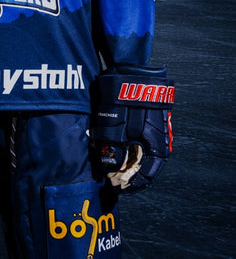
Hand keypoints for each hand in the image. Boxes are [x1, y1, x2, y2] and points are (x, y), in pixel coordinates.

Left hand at [91, 64, 173, 192]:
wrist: (132, 74)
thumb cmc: (126, 102)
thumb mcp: (116, 128)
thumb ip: (113, 151)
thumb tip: (110, 169)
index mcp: (157, 148)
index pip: (147, 176)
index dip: (130, 186)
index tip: (115, 189)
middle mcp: (157, 142)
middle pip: (142, 166)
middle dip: (125, 174)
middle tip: (108, 179)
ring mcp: (152, 132)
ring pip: (138, 153)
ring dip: (123, 161)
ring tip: (106, 165)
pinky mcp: (144, 122)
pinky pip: (135, 141)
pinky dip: (123, 147)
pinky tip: (109, 147)